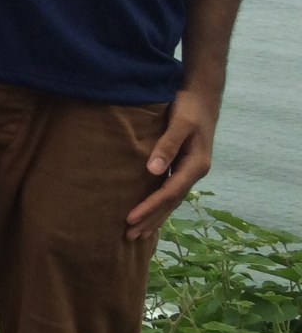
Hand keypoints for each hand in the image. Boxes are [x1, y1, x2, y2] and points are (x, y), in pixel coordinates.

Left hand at [126, 86, 216, 239]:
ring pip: (171, 200)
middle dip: (151, 220)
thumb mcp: (179, 123)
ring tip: (137, 233)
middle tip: (129, 236)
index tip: (130, 219)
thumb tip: (152, 170)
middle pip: (170, 202)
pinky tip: (150, 214)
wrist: (203, 95)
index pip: (169, 193)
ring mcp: (189, 170)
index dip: (150, 207)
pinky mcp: (183, 166)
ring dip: (155, 217)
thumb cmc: (189, 107)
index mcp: (196, 165)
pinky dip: (159, 205)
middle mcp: (194, 172)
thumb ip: (167, 146)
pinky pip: (170, 191)